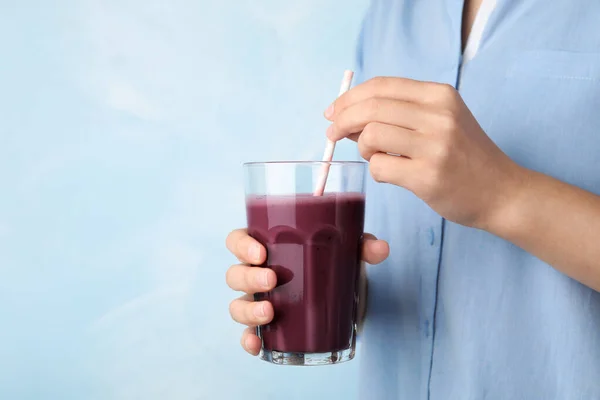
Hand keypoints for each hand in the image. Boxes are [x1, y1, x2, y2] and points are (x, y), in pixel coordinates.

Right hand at [225, 228, 388, 355]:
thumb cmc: (332, 263)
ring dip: (248, 310)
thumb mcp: (347, 251)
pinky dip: (249, 341)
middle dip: (249, 278)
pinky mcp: (268, 328)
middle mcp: (257, 274)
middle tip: (273, 280)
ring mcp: (259, 302)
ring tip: (270, 314)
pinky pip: (249, 335)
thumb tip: (380, 248)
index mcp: (267, 248)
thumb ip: (362, 245)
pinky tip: (257, 344)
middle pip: (235, 274)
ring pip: (237, 305)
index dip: (242, 245)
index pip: (238, 240)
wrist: (343, 295)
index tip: (261, 252)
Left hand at [324, 77, 524, 228]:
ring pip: (371, 135)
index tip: (333, 111)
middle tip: (332, 134)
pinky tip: (390, 174)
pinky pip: (379, 167)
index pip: (381, 86)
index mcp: (440, 95)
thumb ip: (400, 114)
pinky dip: (375, 170)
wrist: (502, 193)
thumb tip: (347, 115)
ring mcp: (435, 146)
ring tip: (374, 156)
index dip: (349, 97)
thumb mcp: (442, 121)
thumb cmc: (465, 157)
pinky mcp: (428, 177)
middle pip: (371, 108)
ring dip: (362, 148)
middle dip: (342, 120)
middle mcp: (439, 115)